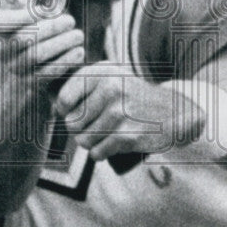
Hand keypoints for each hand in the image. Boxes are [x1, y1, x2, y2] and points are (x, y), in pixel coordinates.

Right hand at [0, 0, 84, 83]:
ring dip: (61, 44)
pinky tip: (78, 51)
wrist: (26, 72)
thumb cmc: (32, 31)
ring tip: (78, 35)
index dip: (27, 14)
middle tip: (71, 21)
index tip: (49, 9)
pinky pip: (46, 73)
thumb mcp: (33, 12)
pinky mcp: (29, 84)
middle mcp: (0, 51)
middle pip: (24, 38)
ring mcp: (14, 68)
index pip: (4, 21)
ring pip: (36, 55)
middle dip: (51, 28)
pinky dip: (64, 61)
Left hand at [54, 62, 180, 160]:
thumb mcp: (112, 77)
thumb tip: (51, 105)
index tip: (77, 113)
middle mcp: (110, 88)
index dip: (65, 112)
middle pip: (71, 123)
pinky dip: (101, 154)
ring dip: (91, 143)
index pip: (63, 100)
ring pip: (82, 141)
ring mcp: (120, 112)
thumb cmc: (134, 97)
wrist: (175, 113)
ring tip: (106, 135)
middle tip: (96, 126)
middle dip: (80, 130)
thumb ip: (83, 83)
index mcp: (102, 72)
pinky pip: (97, 153)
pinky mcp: (128, 135)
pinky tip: (113, 145)